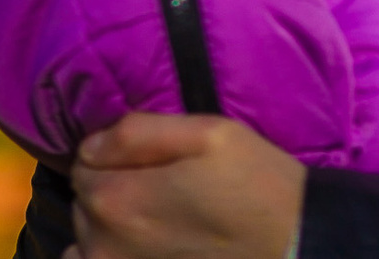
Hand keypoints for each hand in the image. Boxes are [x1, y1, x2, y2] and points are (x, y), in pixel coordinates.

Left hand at [68, 115, 304, 258]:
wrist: (296, 247)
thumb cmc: (254, 184)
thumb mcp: (207, 133)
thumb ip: (138, 132)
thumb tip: (90, 145)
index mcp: (116, 200)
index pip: (82, 164)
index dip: (114, 154)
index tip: (150, 158)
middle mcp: (104, 247)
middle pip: (85, 204)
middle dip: (112, 189)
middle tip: (161, 187)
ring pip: (89, 242)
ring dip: (110, 228)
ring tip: (155, 223)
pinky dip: (110, 258)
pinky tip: (143, 250)